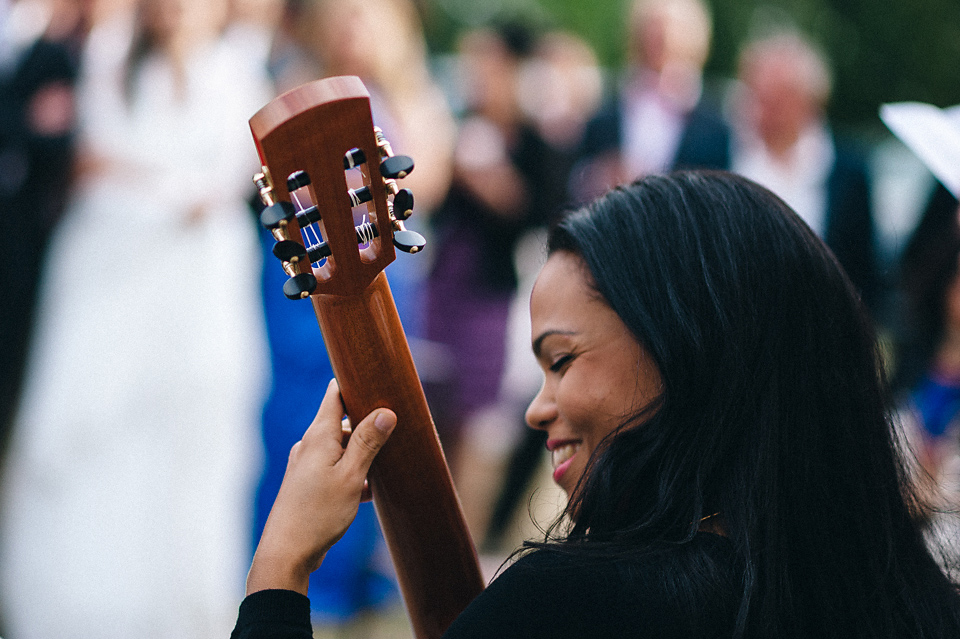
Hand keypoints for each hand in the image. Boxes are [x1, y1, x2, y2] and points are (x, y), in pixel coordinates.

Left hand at [246, 379, 396, 595]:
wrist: (287, 552)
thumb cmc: (318, 513)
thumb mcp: (351, 476)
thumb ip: (368, 442)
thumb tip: (386, 411)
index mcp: (319, 436)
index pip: (335, 395)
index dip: (354, 383)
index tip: (376, 378)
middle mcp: (310, 446)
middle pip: (342, 422)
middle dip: (366, 424)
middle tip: (393, 430)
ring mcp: (307, 465)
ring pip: (341, 448)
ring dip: (361, 455)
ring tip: (383, 468)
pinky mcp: (308, 485)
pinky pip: (335, 468)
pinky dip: (352, 474)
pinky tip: (367, 492)